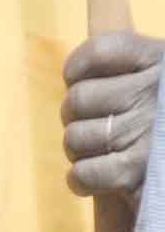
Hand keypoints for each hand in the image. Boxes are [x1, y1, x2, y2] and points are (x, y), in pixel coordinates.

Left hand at [62, 29, 163, 205]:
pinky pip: (83, 173)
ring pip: (75, 138)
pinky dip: (80, 180)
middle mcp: (152, 91)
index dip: (77, 69)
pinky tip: (94, 179)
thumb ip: (129, 64)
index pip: (98, 51)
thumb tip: (85, 51)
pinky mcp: (138, 170)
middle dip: (76, 118)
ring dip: (79, 151)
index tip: (78, 81)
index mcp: (158, 60)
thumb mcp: (161, 78)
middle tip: (94, 127)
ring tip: (100, 153)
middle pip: (77, 99)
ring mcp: (146, 131)